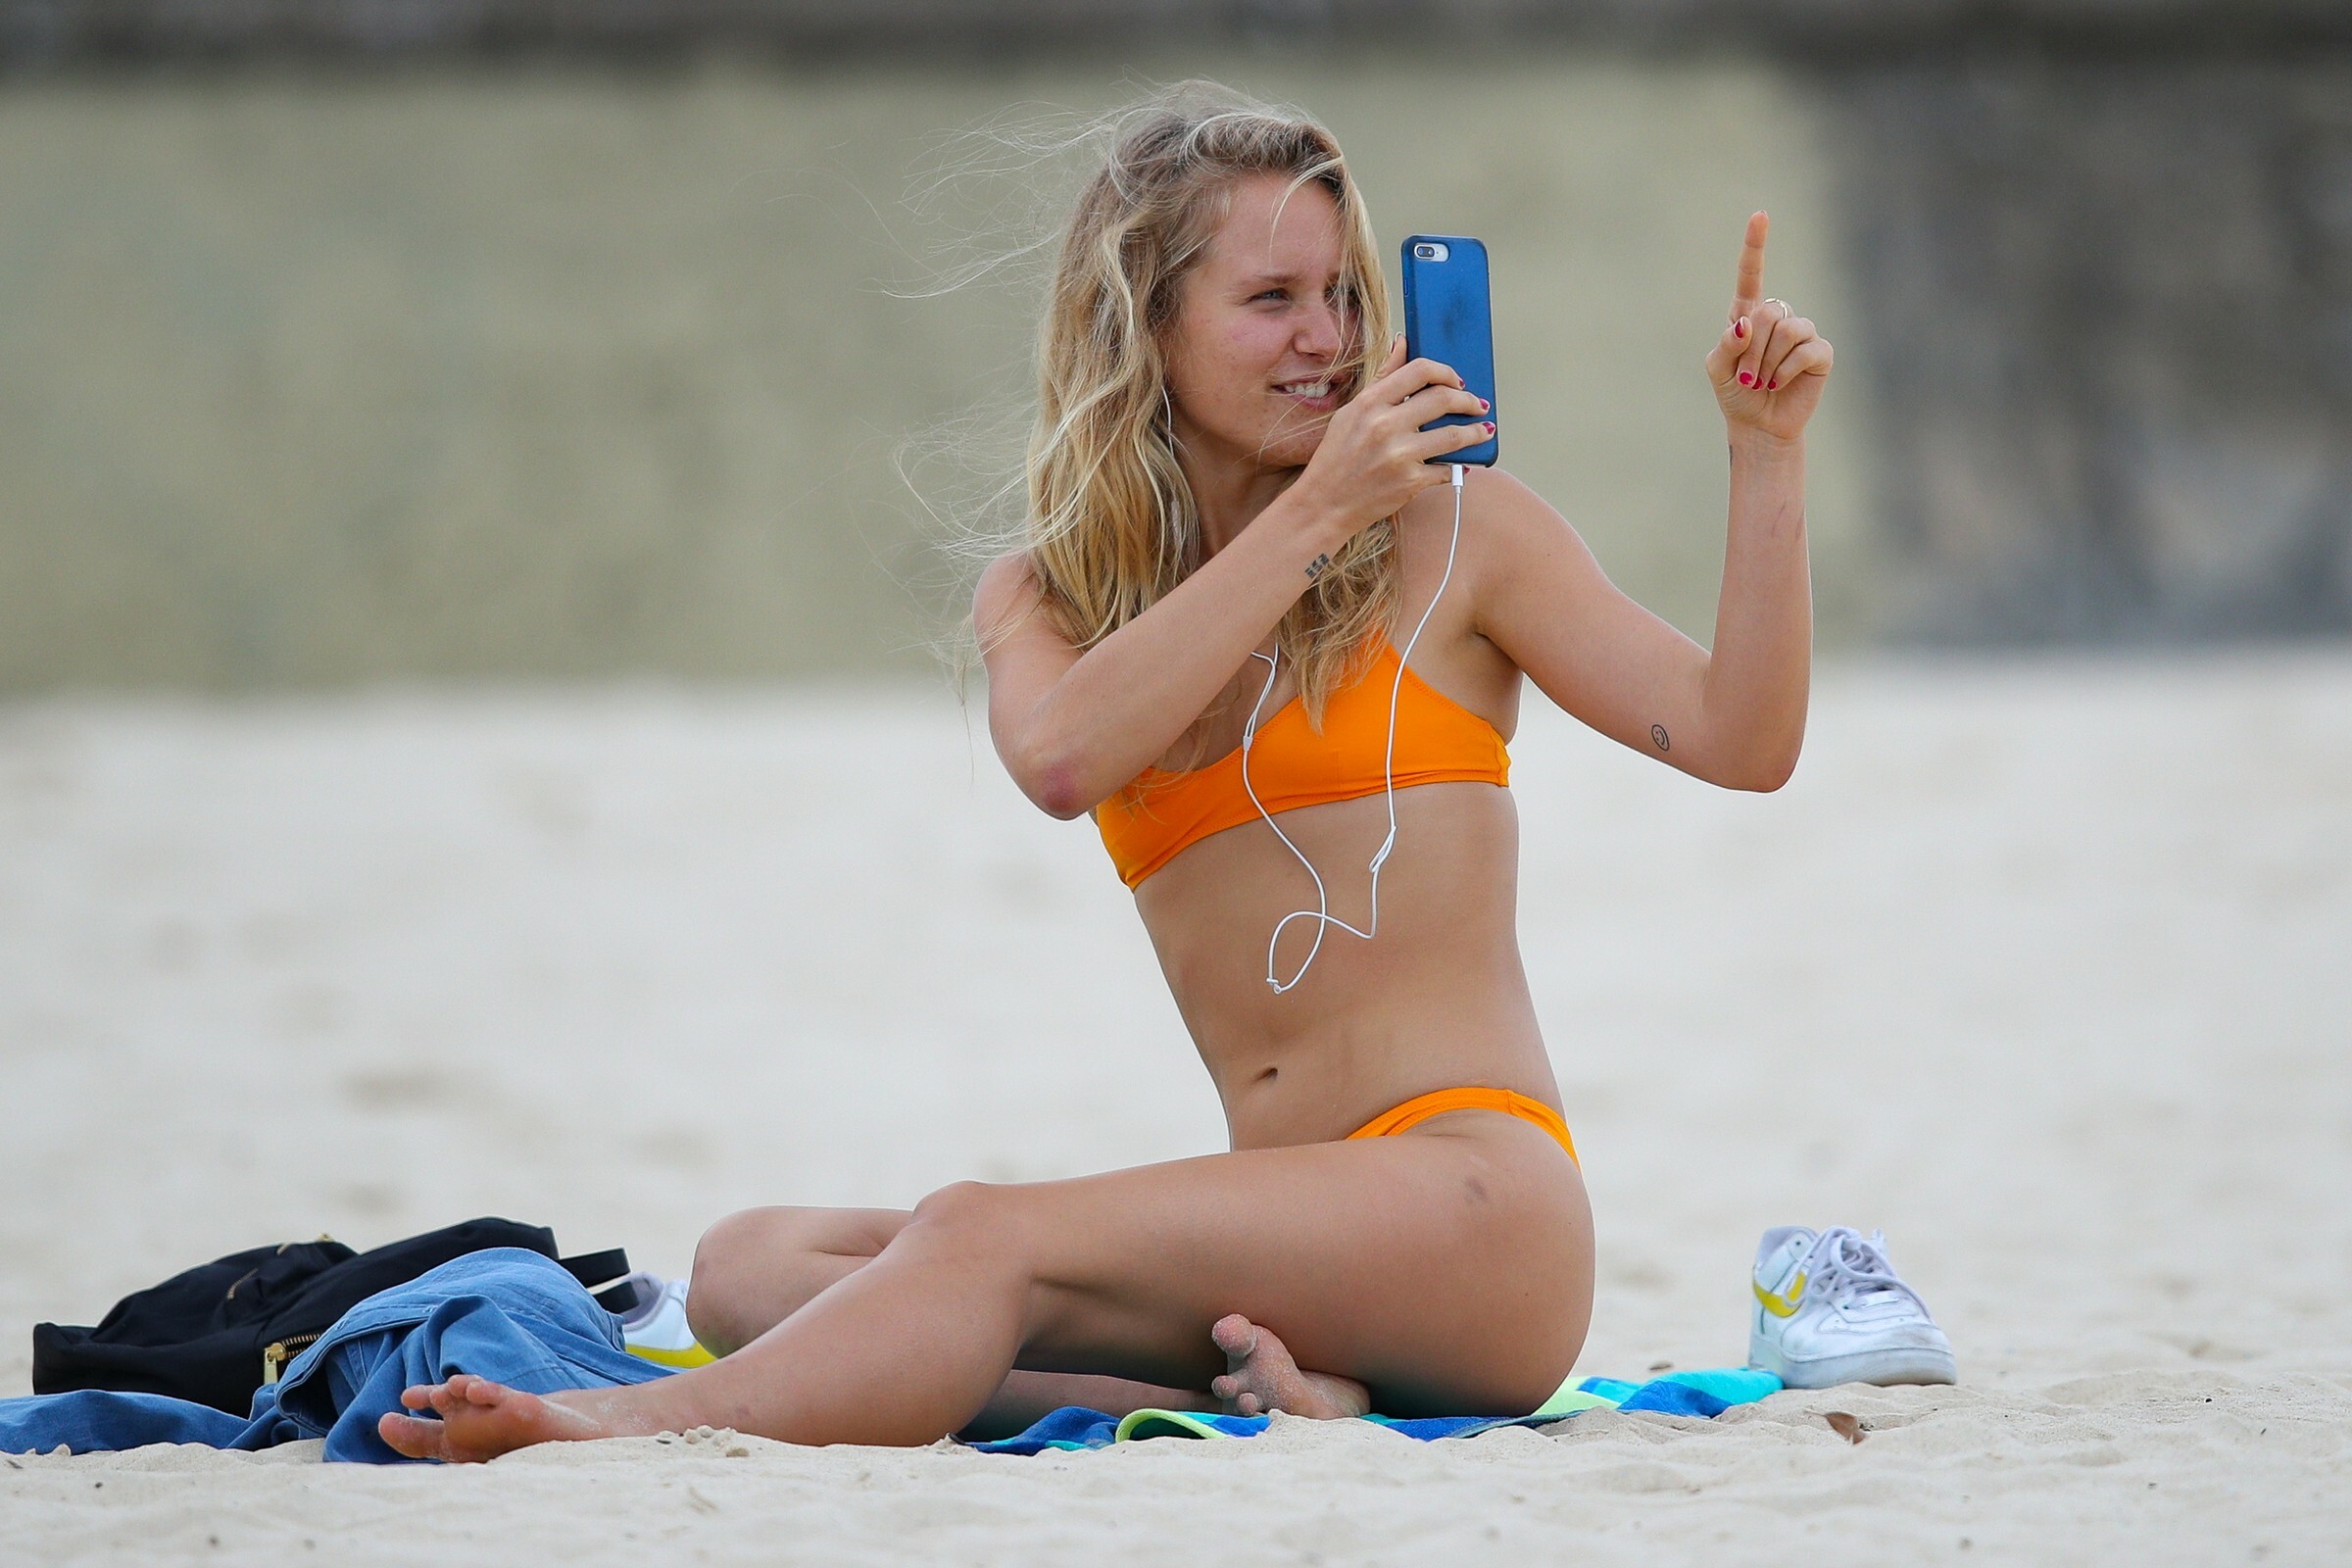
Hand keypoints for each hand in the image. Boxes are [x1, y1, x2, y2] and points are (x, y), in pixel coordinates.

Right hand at [1291, 335, 1491, 535]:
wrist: (1325, 504)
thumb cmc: (1337, 456)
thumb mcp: (1352, 411)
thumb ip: (1382, 377)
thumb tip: (1403, 342)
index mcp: (1370, 403)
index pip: (1419, 370)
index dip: (1446, 371)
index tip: (1456, 381)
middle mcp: (1385, 426)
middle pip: (1443, 398)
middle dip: (1468, 401)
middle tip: (1477, 405)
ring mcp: (1399, 455)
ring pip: (1454, 435)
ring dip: (1476, 432)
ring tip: (1484, 430)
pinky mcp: (1410, 482)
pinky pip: (1447, 470)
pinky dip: (1458, 467)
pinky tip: (1462, 464)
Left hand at [1705, 212, 1831, 442]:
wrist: (1758, 426)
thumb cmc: (1735, 394)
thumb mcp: (1717, 370)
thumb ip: (1725, 345)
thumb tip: (1747, 324)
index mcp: (1748, 315)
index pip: (1751, 275)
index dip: (1755, 245)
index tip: (1760, 215)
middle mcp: (1777, 318)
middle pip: (1767, 313)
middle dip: (1751, 350)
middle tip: (1746, 377)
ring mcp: (1801, 333)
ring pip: (1786, 330)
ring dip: (1766, 363)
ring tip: (1762, 382)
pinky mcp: (1820, 353)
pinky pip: (1804, 350)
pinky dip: (1785, 371)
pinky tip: (1779, 383)